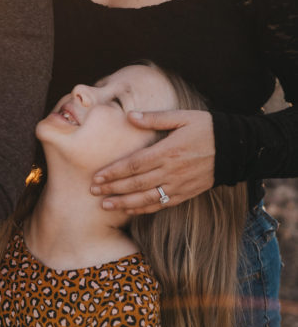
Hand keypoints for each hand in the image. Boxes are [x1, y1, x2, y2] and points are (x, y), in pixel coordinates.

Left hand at [91, 109, 214, 213]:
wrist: (234, 148)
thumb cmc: (207, 128)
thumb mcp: (183, 117)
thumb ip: (155, 118)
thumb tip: (130, 116)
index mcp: (168, 151)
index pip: (134, 165)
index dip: (113, 172)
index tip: (96, 177)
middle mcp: (172, 171)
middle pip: (136, 183)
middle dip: (113, 189)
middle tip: (93, 192)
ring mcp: (179, 185)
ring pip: (147, 198)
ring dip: (124, 203)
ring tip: (105, 206)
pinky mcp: (186, 194)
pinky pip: (162, 204)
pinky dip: (144, 209)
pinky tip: (130, 210)